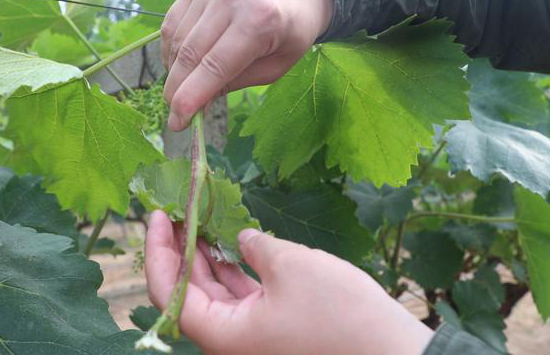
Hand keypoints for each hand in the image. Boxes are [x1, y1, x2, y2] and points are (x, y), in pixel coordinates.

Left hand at [145, 210, 433, 354]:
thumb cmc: (339, 313)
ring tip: (201, 218)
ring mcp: (253, 336)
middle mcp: (231, 341)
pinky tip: (235, 240)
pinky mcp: (274, 328)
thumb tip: (243, 238)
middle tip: (179, 209)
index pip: (169, 292)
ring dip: (208, 256)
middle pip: (190, 291)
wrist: (392, 352)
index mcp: (223, 335)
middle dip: (181, 248)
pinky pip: (243, 297)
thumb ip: (257, 247)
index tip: (157, 215)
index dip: (158, 252)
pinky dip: (235, 268)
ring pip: (216, 293)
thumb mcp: (292, 266)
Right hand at [160, 0, 333, 130]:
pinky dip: (173, 48)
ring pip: (176, 39)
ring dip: (174, 70)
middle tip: (176, 113)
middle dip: (176, 90)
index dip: (190, 99)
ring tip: (184, 87)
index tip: (178, 123)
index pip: (213, 68)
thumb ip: (236, 83)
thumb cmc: (291, 31)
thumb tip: (197, 105)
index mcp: (258, 21)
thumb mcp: (274, 66)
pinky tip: (182, 63)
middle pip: (189, 55)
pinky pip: (172, 22)